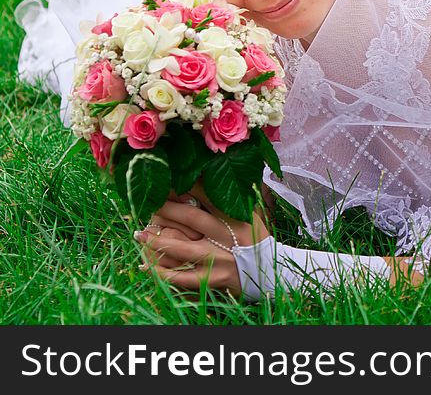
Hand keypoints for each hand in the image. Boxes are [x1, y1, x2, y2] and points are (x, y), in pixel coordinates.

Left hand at [135, 181, 269, 297]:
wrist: (266, 270)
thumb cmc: (254, 237)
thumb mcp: (248, 214)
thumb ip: (231, 199)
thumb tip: (203, 176)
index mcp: (236, 216)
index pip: (208, 195)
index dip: (186, 186)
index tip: (168, 181)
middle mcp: (227, 236)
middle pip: (191, 218)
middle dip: (166, 209)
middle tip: (149, 203)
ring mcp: (218, 259)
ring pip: (182, 249)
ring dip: (157, 241)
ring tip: (139, 234)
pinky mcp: (212, 279)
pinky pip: (182, 278)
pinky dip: (163, 273)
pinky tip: (146, 267)